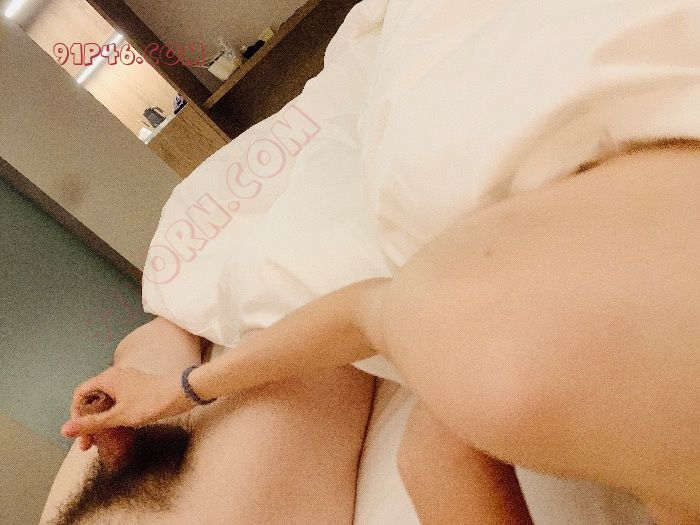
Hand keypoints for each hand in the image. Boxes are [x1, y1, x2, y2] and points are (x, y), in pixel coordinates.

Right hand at [61, 366, 194, 438]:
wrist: (182, 394)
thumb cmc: (151, 403)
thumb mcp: (119, 416)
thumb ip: (92, 423)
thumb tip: (65, 430)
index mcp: (107, 378)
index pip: (80, 394)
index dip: (76, 414)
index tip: (80, 432)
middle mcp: (115, 378)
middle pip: (92, 400)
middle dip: (88, 423)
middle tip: (87, 445)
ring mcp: (126, 384)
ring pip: (105, 404)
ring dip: (100, 423)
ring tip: (100, 444)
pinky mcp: (136, 391)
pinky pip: (117, 404)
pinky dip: (113, 418)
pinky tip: (115, 434)